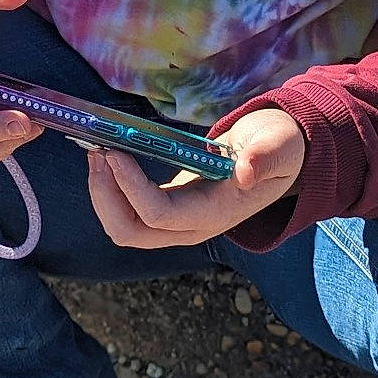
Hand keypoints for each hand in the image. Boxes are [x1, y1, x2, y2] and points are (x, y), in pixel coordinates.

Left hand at [86, 106, 304, 248]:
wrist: (280, 155)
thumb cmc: (279, 147)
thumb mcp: (279, 145)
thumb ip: (266, 156)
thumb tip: (247, 172)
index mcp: (216, 214)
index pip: (160, 215)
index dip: (131, 188)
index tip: (115, 152)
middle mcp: (192, 227)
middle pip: (132, 232)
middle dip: (106, 197)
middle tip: (98, 153)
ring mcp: (178, 222)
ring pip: (125, 228)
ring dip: (103, 195)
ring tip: (97, 154)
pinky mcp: (168, 209)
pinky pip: (129, 213)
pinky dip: (111, 190)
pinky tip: (108, 160)